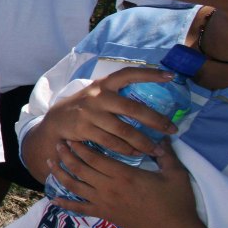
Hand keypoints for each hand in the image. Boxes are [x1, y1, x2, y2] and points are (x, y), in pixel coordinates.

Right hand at [38, 67, 177, 162]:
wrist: (55, 122)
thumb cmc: (83, 109)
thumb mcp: (96, 95)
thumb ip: (116, 96)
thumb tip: (149, 103)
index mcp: (103, 84)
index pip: (128, 74)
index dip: (149, 74)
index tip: (171, 76)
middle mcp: (98, 96)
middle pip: (133, 108)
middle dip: (156, 120)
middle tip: (172, 129)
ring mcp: (90, 113)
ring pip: (124, 130)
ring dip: (143, 142)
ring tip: (157, 149)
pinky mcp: (84, 129)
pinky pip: (111, 142)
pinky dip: (126, 149)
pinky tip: (136, 153)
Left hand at [48, 139, 201, 227]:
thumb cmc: (176, 202)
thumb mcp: (176, 173)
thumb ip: (166, 154)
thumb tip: (163, 137)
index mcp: (123, 174)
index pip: (94, 158)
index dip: (79, 147)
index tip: (70, 137)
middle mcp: (108, 187)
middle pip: (79, 169)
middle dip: (66, 155)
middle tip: (57, 144)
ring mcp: (104, 203)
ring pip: (75, 186)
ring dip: (60, 174)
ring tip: (50, 163)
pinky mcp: (105, 216)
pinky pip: (80, 209)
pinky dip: (66, 204)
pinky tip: (54, 199)